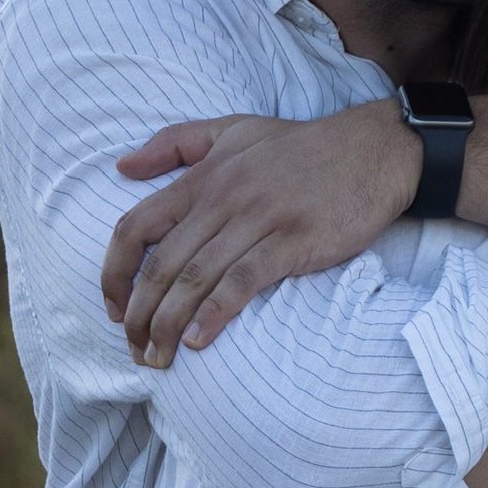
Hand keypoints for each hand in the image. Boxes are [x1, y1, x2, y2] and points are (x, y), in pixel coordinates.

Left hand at [101, 100, 419, 365]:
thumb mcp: (233, 128)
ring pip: (196, 278)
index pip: (136, 227)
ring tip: (158, 358)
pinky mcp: (294, 241)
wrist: (374, 149)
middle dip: (140, 316)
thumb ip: (175, 143)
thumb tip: (122, 167)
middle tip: (134, 350)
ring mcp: (259, 219)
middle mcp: (224, 198)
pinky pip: (244, 281)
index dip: (114, 273)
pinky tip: (200, 341)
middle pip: (162, 265)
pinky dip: (216, 313)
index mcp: (204, 177)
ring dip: (169, 325)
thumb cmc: (301, 145)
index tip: (113, 308)